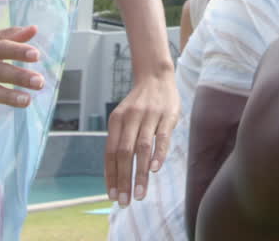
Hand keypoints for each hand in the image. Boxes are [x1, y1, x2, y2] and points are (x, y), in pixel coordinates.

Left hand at [104, 69, 179, 206]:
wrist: (156, 76)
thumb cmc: (139, 105)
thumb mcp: (124, 119)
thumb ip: (120, 141)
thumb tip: (114, 174)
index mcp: (116, 121)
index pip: (111, 153)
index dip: (111, 175)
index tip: (112, 196)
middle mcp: (130, 118)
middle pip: (124, 153)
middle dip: (124, 180)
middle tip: (124, 202)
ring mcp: (149, 116)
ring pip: (142, 148)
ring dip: (140, 174)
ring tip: (140, 195)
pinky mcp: (167, 115)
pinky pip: (162, 137)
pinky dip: (158, 153)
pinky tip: (155, 170)